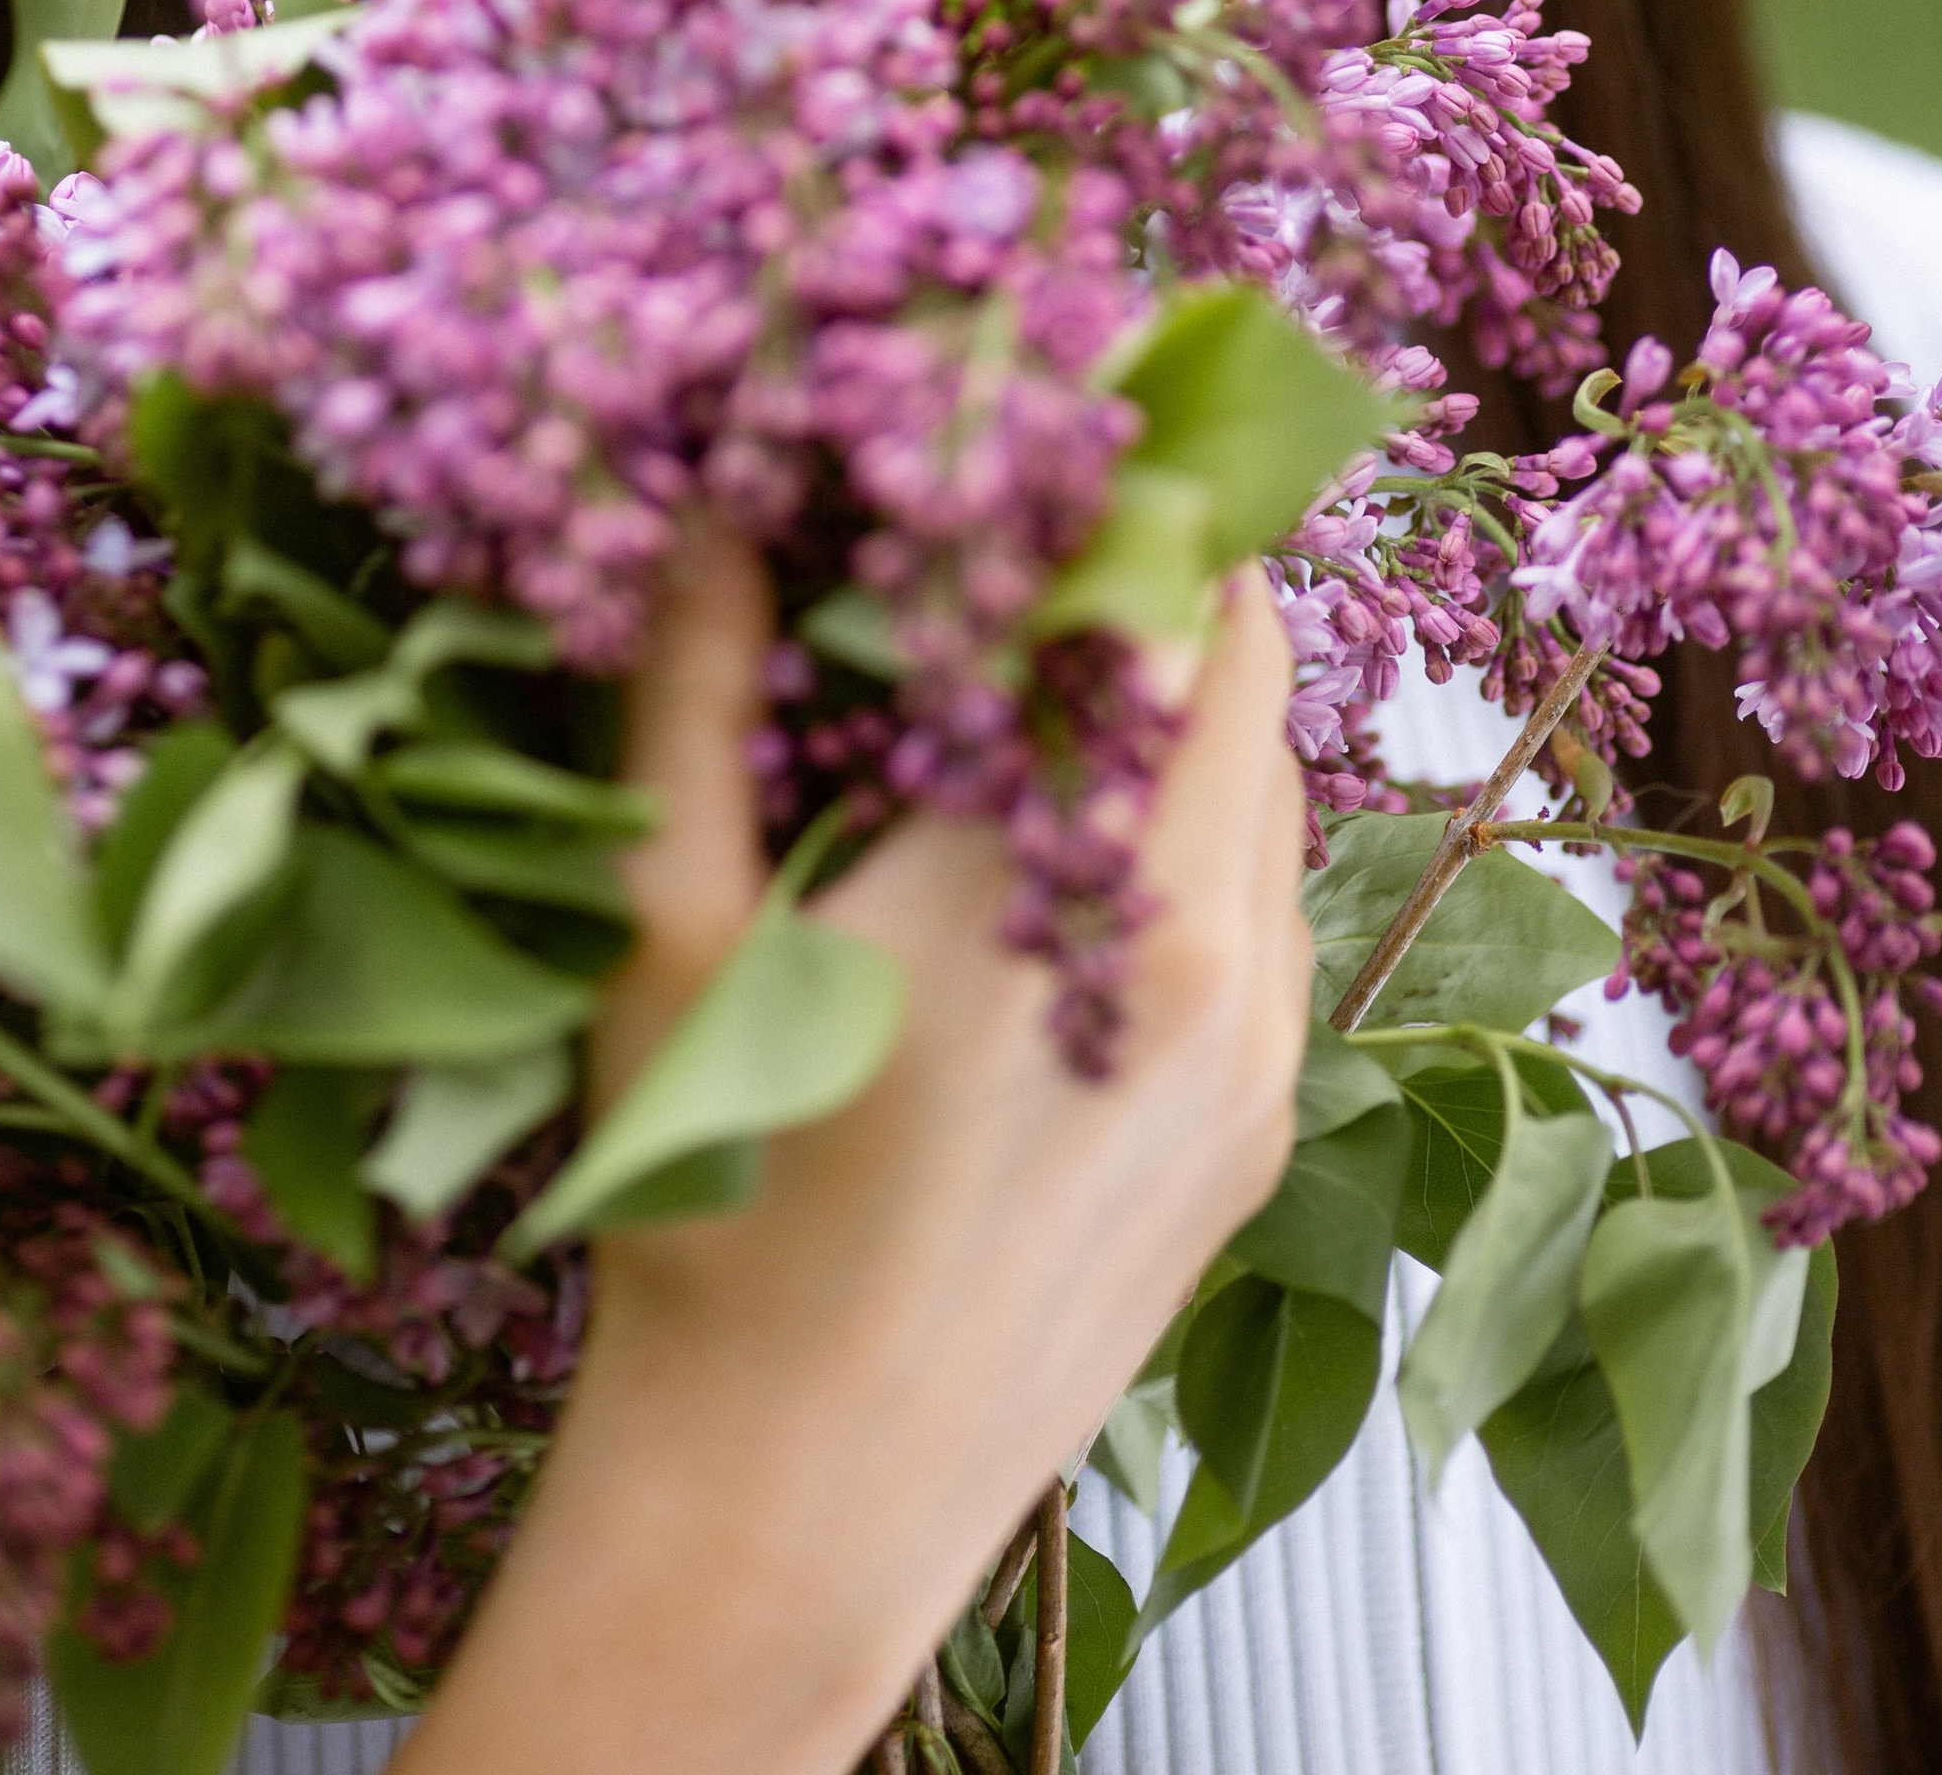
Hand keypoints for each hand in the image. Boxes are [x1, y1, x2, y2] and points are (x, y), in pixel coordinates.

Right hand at [404, 544, 1309, 1774]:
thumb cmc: (707, 1222)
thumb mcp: (666, 935)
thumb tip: (716, 507)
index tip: (1035, 431)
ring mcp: (1256, 1057)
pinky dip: (1206, 848)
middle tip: (1032, 540)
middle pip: (1243, 672)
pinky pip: (1275, 920)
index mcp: (1054, 884)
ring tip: (1048, 699)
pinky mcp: (1263, 1140)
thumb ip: (696, 692)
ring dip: (1186, 717)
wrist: (793, 1510)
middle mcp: (1201, 954)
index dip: (1108, 489)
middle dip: (1152, 583)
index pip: (1154, 598)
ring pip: (1270, 795)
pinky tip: (1078, 869)